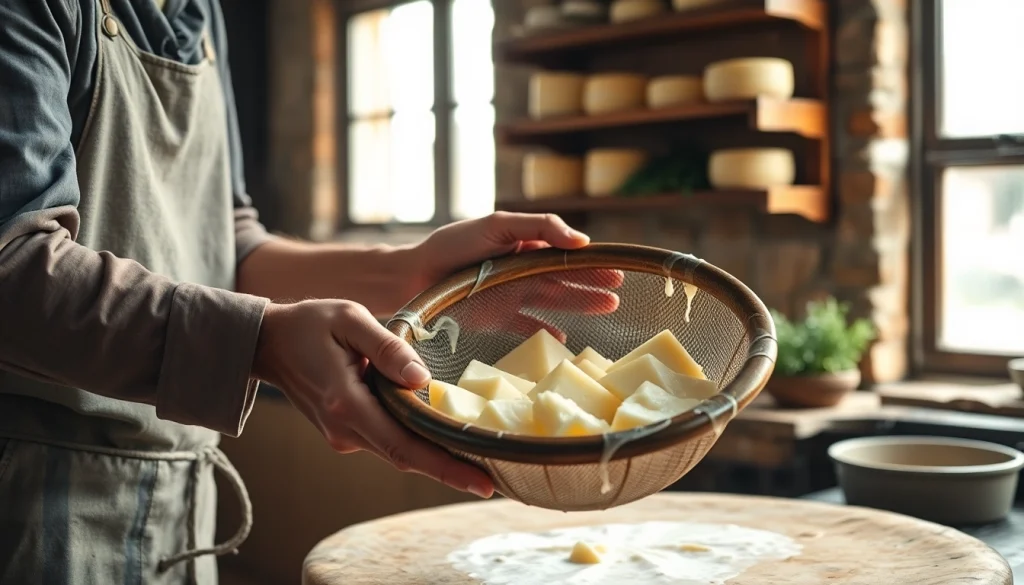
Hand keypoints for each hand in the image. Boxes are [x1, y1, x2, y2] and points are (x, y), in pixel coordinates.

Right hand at [252, 299, 493, 498]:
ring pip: (398, 452)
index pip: (404, 446)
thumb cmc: (310, 323)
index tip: (483, 483)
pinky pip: (388, 441)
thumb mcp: (350, 319)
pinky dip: (417, 443)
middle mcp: (345, 430)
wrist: (266, 343)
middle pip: (407, 458)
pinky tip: (446, 437)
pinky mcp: (346, 432)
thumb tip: (423, 380)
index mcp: (347, 403)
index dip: (446, 468)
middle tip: (498, 481)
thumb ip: (387, 349)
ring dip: (437, 459)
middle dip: (452, 471)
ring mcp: (343, 436)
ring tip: (482, 462)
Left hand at [405, 212, 624, 339]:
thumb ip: (540, 227)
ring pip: (554, 301)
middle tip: (619, 293)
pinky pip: (528, 327)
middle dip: (593, 285)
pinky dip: (546, 334)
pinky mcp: (496, 318)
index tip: (617, 269)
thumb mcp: (498, 225)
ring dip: (580, 306)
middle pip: (565, 279)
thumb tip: (582, 240)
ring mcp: (510, 295)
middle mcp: (521, 270)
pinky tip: (563, 340)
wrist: (413, 276)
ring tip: (607, 308)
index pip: (566, 253)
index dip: (592, 262)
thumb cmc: (452, 245)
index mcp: (524, 245)